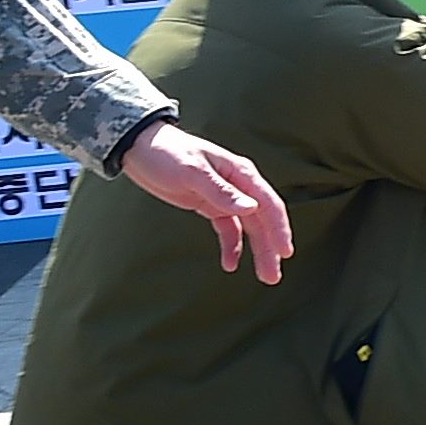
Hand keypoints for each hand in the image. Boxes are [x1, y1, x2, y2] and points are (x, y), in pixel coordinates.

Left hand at [118, 120, 292, 281]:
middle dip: (270, 248)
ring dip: (257, 251)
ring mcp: (225, 197)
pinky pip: (229, 230)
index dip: (279, 228)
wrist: (140, 148)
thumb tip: (251, 209)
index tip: (285, 251)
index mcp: (240, 174)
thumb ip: (222, 192)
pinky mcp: (211, 206)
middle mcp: (238, 186)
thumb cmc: (166, 153)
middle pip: (262, 221)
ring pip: (249, 228)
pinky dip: (232, 247)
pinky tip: (230, 264)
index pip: (268, 204)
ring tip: (264, 275)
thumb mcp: (193, 172)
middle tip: (272, 276)